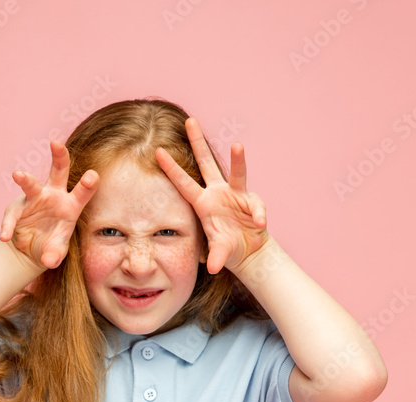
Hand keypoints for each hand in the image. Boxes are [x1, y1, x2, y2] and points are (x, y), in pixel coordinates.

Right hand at [0, 140, 98, 270]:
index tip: (92, 175)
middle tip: (56, 143)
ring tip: (18, 175)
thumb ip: (55, 255)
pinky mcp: (17, 209)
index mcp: (71, 205)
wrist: (31, 251)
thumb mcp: (56, 252)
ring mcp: (34, 199)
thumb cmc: (51, 245)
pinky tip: (5, 237)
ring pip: (31, 184)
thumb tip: (50, 260)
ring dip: (25, 179)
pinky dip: (8, 227)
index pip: (82, 193)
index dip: (87, 184)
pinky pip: (11, 216)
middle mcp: (54, 196)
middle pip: (59, 172)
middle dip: (59, 156)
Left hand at [155, 117, 268, 274]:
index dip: (171, 168)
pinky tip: (258, 224)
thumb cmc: (226, 249)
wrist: (247, 252)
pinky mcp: (252, 201)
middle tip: (190, 119)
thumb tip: (211, 268)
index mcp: (202, 203)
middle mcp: (217, 193)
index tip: (157, 152)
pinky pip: (256, 205)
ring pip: (237, 171)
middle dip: (198, 142)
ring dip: (237, 159)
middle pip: (206, 163)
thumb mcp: (218, 253)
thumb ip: (215, 256)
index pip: (183, 183)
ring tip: (237, 146)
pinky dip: (257, 214)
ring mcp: (235, 194)